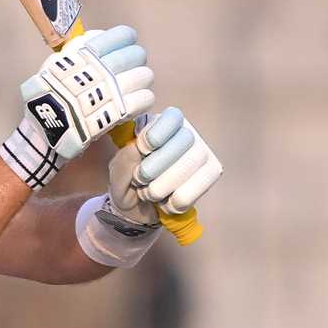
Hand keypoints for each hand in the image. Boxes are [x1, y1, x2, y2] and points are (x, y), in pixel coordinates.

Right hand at [0, 25, 154, 189]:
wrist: (48, 124)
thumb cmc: (48, 93)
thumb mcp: (56, 62)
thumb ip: (78, 48)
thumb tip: (96, 37)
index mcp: (92, 52)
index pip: (124, 35)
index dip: (127, 41)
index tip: (123, 49)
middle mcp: (107, 67)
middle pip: (138, 55)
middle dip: (134, 62)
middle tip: (127, 72)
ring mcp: (116, 89)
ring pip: (145, 76)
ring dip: (140, 82)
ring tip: (129, 90)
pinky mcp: (122, 110)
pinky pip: (145, 98)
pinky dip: (143, 100)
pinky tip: (134, 105)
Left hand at [106, 106, 222, 227]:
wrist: (135, 210)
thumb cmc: (127, 182)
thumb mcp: (117, 170)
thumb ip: (125, 157)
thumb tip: (139, 148)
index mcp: (161, 124)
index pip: (171, 118)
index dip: (155, 135)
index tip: (142, 151)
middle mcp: (185, 134)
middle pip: (184, 141)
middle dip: (153, 168)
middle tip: (139, 180)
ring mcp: (201, 153)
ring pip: (191, 164)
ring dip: (161, 187)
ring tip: (149, 192)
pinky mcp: (211, 173)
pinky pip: (197, 189)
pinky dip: (174, 202)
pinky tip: (166, 201)